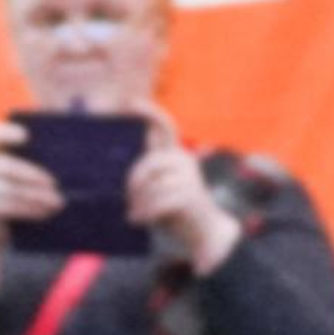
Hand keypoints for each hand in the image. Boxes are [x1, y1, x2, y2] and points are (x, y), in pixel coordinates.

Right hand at [0, 120, 65, 240]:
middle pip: (8, 167)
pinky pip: (8, 207)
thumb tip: (63, 125)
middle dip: (33, 175)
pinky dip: (29, 210)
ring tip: (58, 202)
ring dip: (36, 197)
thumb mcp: (22, 166)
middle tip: (55, 183)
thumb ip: (37, 149)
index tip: (27, 136)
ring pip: (10, 190)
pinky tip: (46, 212)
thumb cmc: (16, 186)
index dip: (8, 133)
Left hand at [126, 112, 238, 274]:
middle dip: (134, 184)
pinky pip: (158, 201)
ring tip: (136, 216)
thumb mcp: (159, 189)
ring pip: (152, 186)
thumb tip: (131, 175)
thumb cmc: (176, 210)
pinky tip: (141, 221)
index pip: (165, 127)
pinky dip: (146, 213)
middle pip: (148, 164)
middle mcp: (184, 160)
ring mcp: (189, 177)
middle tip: (130, 203)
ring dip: (140, 204)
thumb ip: (148, 176)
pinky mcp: (190, 195)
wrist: (204, 232)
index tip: (131, 102)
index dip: (149, 113)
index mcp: (175, 155)